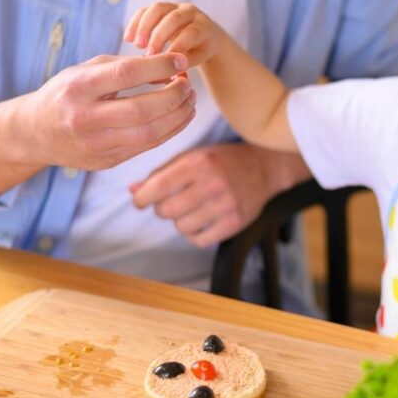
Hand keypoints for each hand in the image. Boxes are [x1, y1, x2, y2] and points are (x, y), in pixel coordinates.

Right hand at [28, 53, 195, 169]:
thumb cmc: (67, 93)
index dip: (158, 66)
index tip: (180, 60)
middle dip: (173, 96)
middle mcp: (85, 118)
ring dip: (178, 116)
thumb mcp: (85, 71)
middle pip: (142, 110)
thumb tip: (170, 68)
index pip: (125, 75)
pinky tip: (181, 116)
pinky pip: (148, 146)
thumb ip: (124, 66)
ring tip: (190, 100)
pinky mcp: (107, 161)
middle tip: (188, 84)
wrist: (35, 132)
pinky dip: (171, 130)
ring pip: (149, 133)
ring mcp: (96, 144)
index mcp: (78, 88)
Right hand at [124, 2, 220, 64]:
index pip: (190, 33)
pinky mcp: (161, 7)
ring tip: (136, 45)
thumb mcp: (195, 59)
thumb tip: (162, 76)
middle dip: (158, 37)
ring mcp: (175, 6)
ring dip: (144, 27)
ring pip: (158, 9)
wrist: (204, 35)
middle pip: (173, 18)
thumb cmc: (199, 51)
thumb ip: (182, 64)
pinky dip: (136, 22)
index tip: (163, 63)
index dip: (176, 47)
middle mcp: (190, 12)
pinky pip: (146, 9)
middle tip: (148, 55)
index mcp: (203, 26)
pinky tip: (128, 38)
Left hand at [130, 142, 308, 247]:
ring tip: (189, 211)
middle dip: (162, 209)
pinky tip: (200, 223)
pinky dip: (195, 235)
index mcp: (198, 163)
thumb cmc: (221, 160)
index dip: (142, 198)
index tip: (140, 201)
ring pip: (182, 227)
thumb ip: (162, 173)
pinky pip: (200, 240)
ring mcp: (226, 205)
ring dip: (180, 221)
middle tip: (171, 203)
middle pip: (167, 210)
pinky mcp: (235, 222)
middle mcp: (212, 183)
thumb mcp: (192, 157)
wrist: (264, 167)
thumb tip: (132, 190)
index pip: (158, 186)